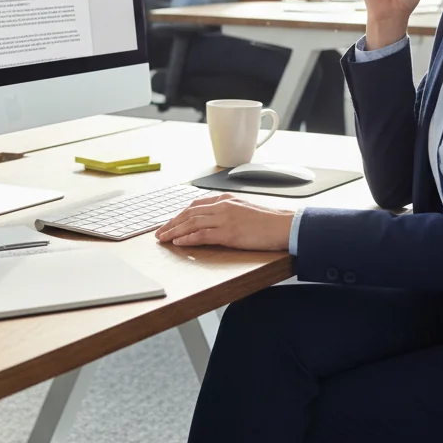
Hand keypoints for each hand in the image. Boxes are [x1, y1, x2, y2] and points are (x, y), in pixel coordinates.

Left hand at [155, 193, 294, 250]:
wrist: (283, 225)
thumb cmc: (267, 221)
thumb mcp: (244, 209)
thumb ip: (227, 211)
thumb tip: (212, 220)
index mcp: (226, 199)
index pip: (195, 205)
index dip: (179, 214)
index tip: (170, 222)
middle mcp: (223, 206)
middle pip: (189, 213)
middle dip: (171, 223)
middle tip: (159, 233)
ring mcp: (225, 219)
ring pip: (192, 223)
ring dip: (174, 231)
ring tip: (163, 238)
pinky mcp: (228, 233)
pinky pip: (202, 235)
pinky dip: (188, 238)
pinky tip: (179, 242)